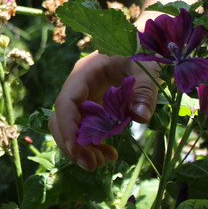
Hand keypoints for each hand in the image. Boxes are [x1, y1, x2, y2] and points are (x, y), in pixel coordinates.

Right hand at [49, 51, 158, 170]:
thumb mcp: (147, 66)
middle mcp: (78, 87)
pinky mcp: (93, 107)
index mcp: (85, 73)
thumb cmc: (143, 49)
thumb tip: (140, 118)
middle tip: (92, 165)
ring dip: (80, 148)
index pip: (66, 102)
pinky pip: (84, 129)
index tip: (78, 150)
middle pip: (60, 119)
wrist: (143, 42)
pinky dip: (92, 145)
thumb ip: (145, 90)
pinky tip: (109, 154)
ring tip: (103, 162)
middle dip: (71, 144)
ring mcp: (84, 98)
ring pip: (69, 127)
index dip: (68, 127)